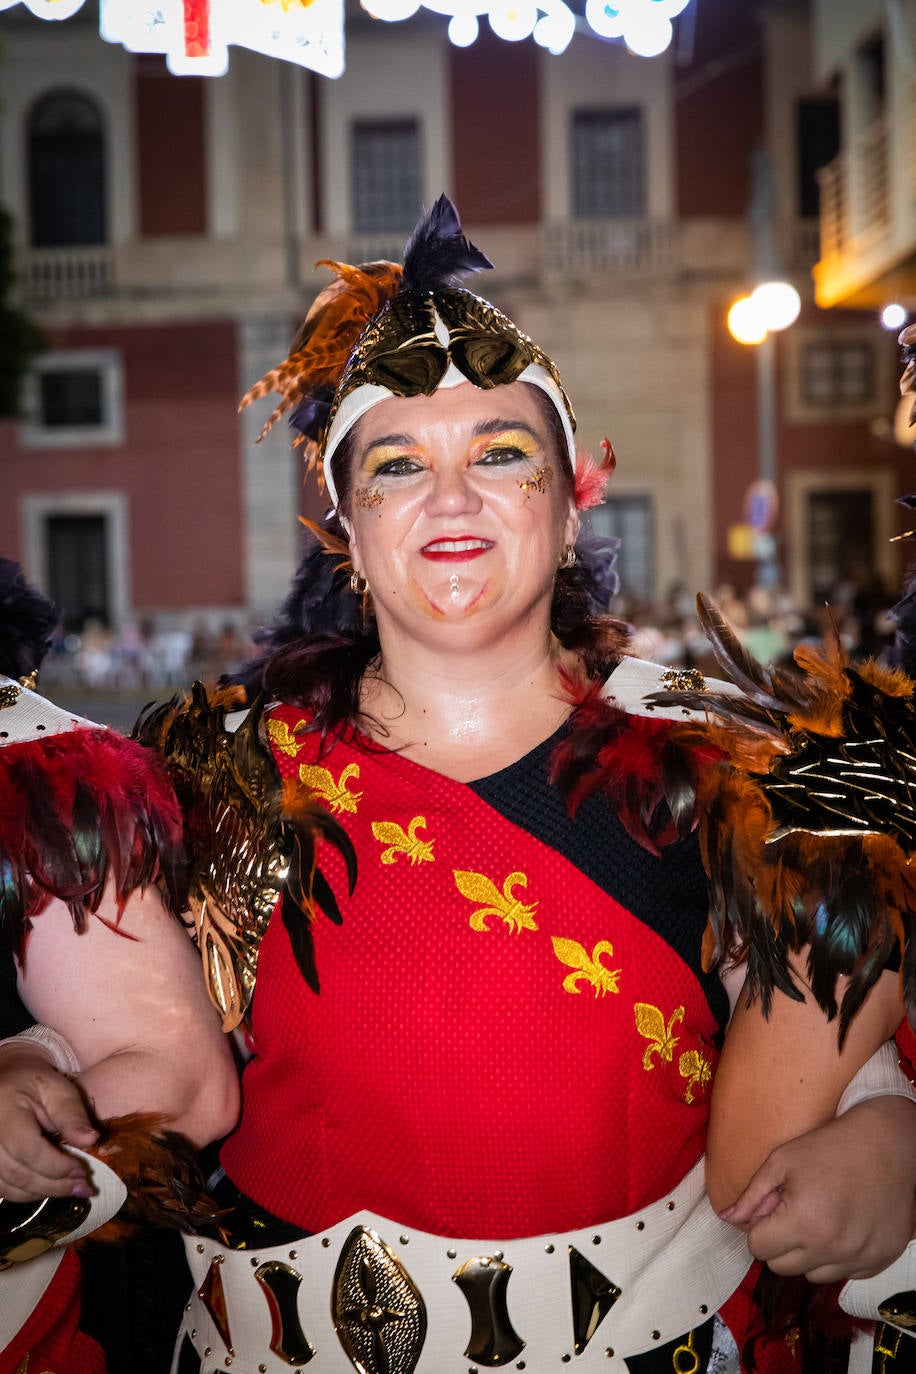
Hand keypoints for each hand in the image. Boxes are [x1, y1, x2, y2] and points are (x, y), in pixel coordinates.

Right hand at [0, 1044, 98, 1201]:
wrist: (8, 1081)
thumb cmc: (34, 1083)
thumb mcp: (57, 1089)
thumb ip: (72, 1115)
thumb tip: (91, 1140)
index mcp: (4, 1111)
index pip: (27, 1149)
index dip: (56, 1166)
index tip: (81, 1170)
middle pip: (18, 1173)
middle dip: (54, 1184)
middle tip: (82, 1186)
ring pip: (9, 1187)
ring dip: (42, 1192)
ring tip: (70, 1188)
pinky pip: (2, 1188)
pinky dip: (26, 1192)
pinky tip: (47, 1186)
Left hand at [719, 1098, 915, 1282]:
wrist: (888, 1146)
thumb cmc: (831, 1147)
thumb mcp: (782, 1161)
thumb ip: (752, 1195)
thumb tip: (726, 1218)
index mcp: (804, 1222)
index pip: (759, 1248)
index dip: (759, 1227)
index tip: (770, 1210)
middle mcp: (832, 1248)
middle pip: (781, 1267)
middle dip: (779, 1242)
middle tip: (792, 1212)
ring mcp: (858, 1258)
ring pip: (811, 1275)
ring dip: (807, 1253)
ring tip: (818, 1219)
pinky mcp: (878, 1261)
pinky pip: (843, 1273)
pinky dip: (836, 1257)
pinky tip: (841, 1227)